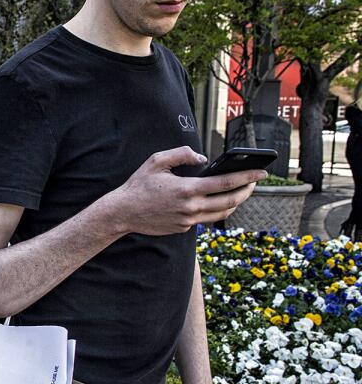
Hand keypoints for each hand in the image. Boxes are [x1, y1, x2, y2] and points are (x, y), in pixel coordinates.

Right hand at [103, 146, 266, 235]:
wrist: (123, 212)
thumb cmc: (139, 185)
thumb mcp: (157, 161)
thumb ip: (181, 154)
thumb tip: (202, 158)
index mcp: (187, 189)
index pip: (226, 183)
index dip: (247, 177)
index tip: (261, 172)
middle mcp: (191, 207)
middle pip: (231, 200)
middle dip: (247, 190)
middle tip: (255, 182)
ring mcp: (188, 220)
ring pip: (222, 213)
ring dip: (235, 202)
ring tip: (240, 192)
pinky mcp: (184, 228)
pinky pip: (205, 218)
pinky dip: (214, 209)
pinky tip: (216, 201)